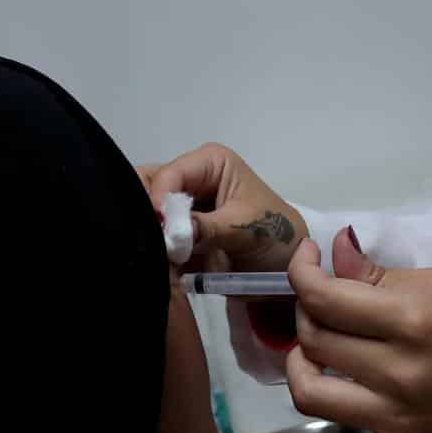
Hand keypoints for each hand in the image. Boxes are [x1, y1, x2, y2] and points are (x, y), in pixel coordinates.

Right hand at [137, 143, 308, 272]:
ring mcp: (180, 208)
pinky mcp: (175, 234)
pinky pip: (152, 240)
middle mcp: (190, 180)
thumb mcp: (248, 229)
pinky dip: (153, 254)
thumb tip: (172, 231)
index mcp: (210, 163)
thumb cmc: (277, 236)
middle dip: (145, 214)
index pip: (170, 174)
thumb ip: (208, 227)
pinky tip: (160, 267)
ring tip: (157, 257)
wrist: (287, 269)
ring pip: (144, 214)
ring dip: (147, 236)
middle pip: (148, 188)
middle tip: (151, 242)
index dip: (159, 200)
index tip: (160, 230)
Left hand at [288, 229, 431, 432]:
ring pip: (314, 398)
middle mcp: (399, 372)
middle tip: (323, 301)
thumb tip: (333, 247)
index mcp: (409, 319)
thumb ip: (376, 272)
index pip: (324, 297)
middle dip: (306, 311)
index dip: (301, 271)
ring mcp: (402, 420)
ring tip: (316, 355)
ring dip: (301, 369)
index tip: (310, 260)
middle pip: (314, 342)